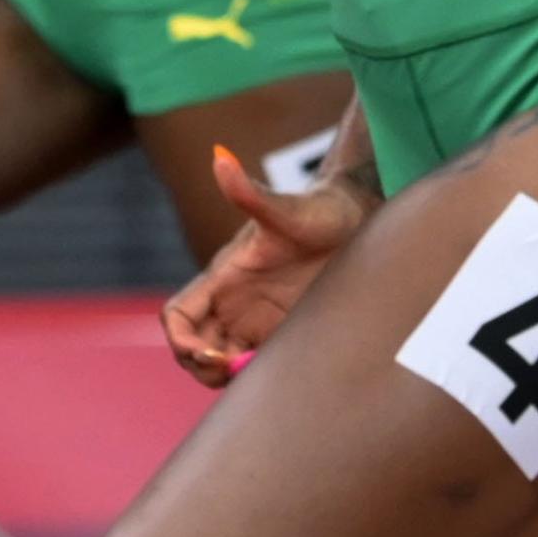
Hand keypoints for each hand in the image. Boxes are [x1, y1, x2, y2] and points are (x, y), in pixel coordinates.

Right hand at [161, 146, 369, 386]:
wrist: (359, 222)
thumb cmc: (321, 211)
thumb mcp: (289, 210)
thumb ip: (252, 191)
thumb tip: (220, 157)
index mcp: (224, 277)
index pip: (178, 315)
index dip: (181, 338)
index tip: (207, 353)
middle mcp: (233, 302)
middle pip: (193, 347)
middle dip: (201, 367)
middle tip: (233, 372)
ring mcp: (257, 320)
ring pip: (221, 362)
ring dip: (226, 378)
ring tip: (258, 377)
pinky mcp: (282, 332)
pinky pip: (255, 366)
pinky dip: (255, 379)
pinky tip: (282, 378)